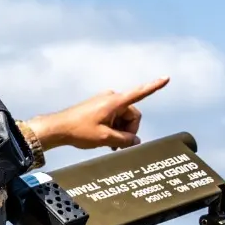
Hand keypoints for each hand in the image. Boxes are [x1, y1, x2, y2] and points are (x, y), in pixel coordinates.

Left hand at [24, 77, 169, 151]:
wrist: (58, 128)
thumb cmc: (79, 130)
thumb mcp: (105, 139)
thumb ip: (124, 140)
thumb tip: (136, 141)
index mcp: (115, 102)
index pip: (139, 92)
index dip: (154, 86)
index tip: (166, 78)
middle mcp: (112, 98)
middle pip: (132, 115)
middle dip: (129, 131)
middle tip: (118, 145)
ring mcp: (105, 102)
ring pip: (123, 119)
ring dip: (121, 132)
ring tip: (110, 145)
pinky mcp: (100, 107)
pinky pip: (114, 118)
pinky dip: (114, 129)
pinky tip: (107, 140)